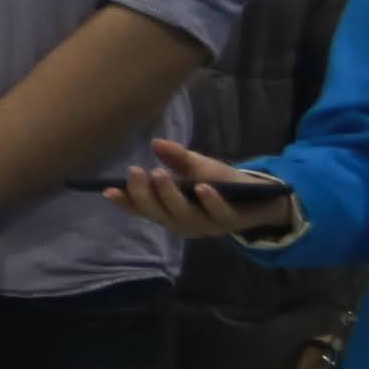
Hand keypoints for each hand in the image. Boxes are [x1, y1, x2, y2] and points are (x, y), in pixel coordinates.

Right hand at [108, 135, 293, 240]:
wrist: (259, 198)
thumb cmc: (220, 183)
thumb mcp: (196, 166)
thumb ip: (177, 157)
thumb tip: (156, 143)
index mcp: (169, 210)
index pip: (142, 208)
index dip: (125, 201)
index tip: (108, 190)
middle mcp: (182, 222)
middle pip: (158, 214)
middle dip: (144, 195)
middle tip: (135, 172)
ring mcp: (205, 226)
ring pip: (182, 216)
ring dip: (170, 196)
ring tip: (160, 174)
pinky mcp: (228, 223)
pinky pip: (216, 214)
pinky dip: (209, 201)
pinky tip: (202, 187)